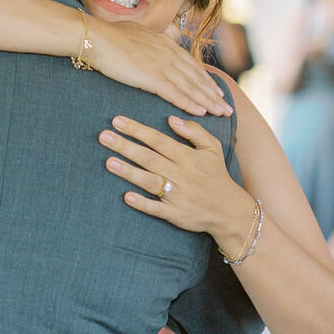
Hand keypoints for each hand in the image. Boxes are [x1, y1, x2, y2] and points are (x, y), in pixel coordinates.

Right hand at [88, 20, 231, 117]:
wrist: (97, 38)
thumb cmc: (111, 37)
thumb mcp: (137, 33)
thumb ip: (151, 40)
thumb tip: (156, 38)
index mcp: (166, 44)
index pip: (191, 65)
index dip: (206, 80)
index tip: (217, 91)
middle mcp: (169, 53)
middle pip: (197, 77)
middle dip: (213, 95)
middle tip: (227, 108)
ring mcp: (162, 65)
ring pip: (191, 87)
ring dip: (208, 102)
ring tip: (221, 114)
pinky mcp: (152, 77)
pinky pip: (176, 93)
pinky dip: (190, 104)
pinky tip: (201, 113)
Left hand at [99, 113, 249, 235]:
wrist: (229, 210)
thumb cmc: (217, 175)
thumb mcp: (213, 148)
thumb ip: (194, 131)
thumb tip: (171, 118)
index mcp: (187, 157)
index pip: (158, 140)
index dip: (137, 130)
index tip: (117, 121)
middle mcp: (181, 174)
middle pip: (148, 158)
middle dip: (125, 146)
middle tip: (103, 136)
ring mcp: (177, 195)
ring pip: (149, 181)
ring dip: (128, 172)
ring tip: (108, 162)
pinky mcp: (175, 214)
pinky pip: (157, 208)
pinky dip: (142, 203)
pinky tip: (126, 197)